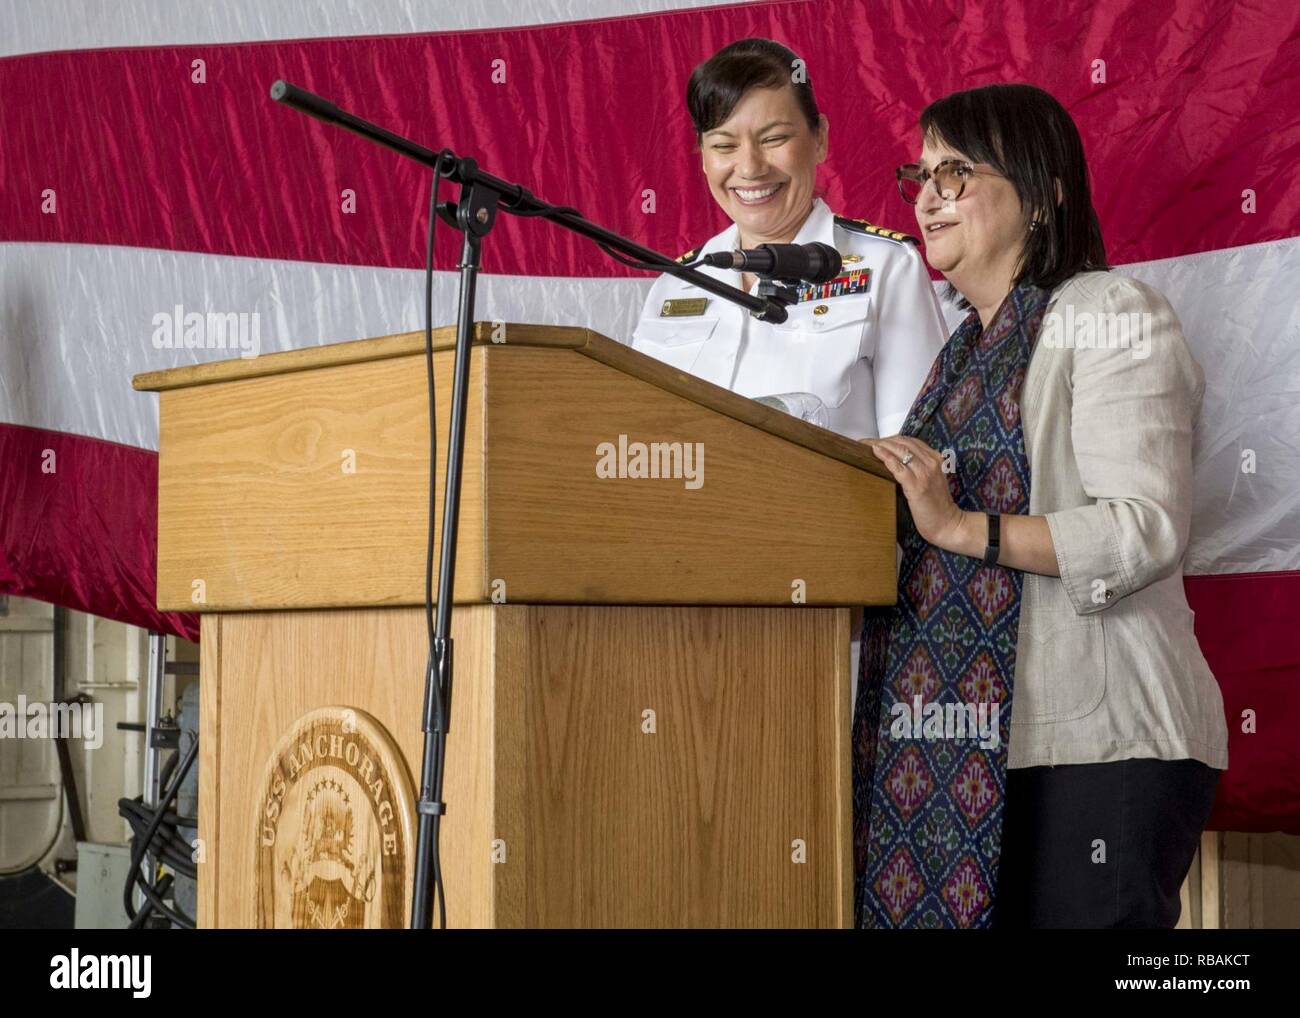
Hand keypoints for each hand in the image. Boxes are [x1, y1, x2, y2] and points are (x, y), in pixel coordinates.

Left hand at [863, 436, 971, 551]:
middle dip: (882, 440)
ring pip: (900, 451)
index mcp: (935, 459)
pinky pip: (899, 468)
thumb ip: (918, 468)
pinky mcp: (917, 486)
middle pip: (902, 443)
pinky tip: (875, 453)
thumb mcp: (930, 480)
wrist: (947, 524)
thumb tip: (893, 461)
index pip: (909, 441)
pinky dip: (886, 458)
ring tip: (864, 446)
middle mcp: (931, 462)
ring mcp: (925, 474)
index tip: (874, 441)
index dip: (890, 439)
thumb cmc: (935, 505)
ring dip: (880, 446)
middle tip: (864, 442)